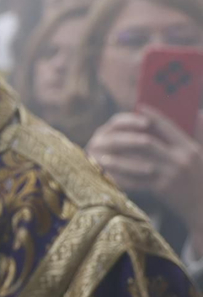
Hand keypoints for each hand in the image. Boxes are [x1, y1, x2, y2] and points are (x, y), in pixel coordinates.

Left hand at [87, 110, 202, 230]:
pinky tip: (110, 176)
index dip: (152, 116)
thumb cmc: (202, 178)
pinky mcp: (161, 189)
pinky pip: (137, 181)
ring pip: (138, 162)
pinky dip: (122, 178)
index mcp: (189, 148)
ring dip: (118, 159)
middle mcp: (179, 160)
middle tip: (112, 132)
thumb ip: (200, 133)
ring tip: (103, 156)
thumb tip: (198, 112)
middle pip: (148, 142)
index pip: (167, 127)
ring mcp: (170, 175)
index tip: (139, 107)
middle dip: (128, 137)